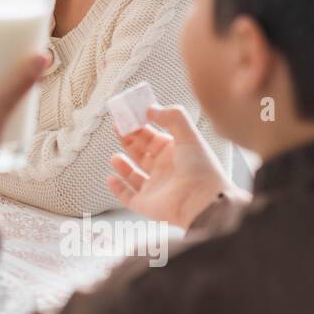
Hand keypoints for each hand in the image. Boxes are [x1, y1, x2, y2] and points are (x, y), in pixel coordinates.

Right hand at [107, 104, 245, 228]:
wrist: (202, 202)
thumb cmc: (200, 169)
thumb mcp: (189, 135)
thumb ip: (173, 117)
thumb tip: (150, 109)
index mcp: (174, 153)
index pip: (152, 137)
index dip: (139, 126)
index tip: (127, 115)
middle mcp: (163, 170)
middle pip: (141, 153)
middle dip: (128, 141)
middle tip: (116, 128)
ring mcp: (154, 188)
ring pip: (133, 175)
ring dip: (123, 165)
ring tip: (115, 156)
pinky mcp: (145, 204)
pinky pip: (127, 197)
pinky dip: (117, 189)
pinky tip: (111, 178)